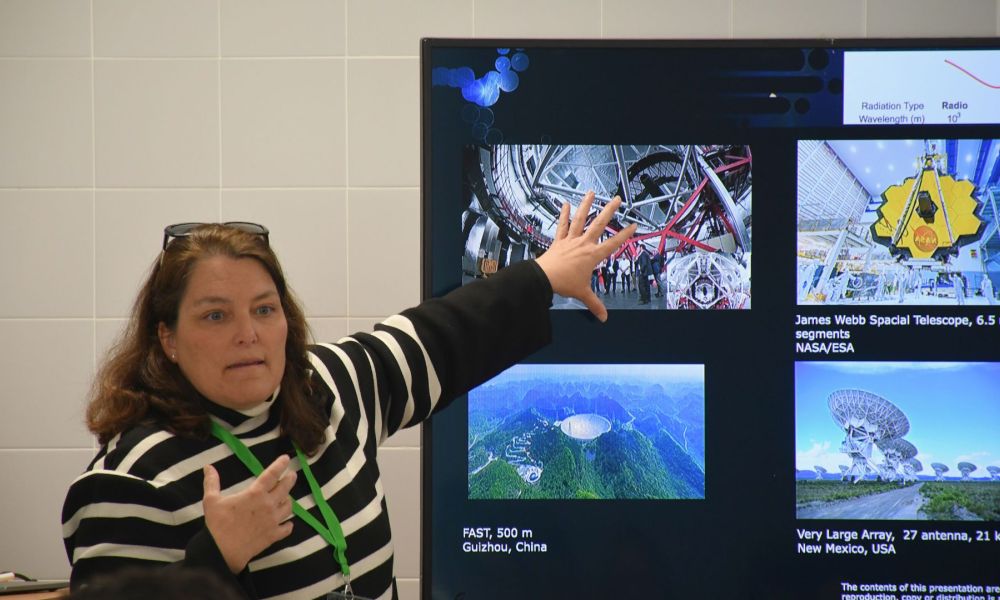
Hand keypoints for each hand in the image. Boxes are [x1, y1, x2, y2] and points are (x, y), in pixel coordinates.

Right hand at [202, 454, 296, 572]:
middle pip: (285, 488)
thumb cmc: (217, 524)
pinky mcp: (273, 535)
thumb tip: (208, 466)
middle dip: (290, 479)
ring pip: (288, 507)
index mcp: (255, 494)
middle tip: (292, 475)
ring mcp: (273, 521)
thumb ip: (211, 482)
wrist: (221, 550)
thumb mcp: (211, 500)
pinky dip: (288, 524)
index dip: (280, 465)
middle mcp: (268, 505)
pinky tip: (288, 523)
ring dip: (288, 500)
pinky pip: (287, 528)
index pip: (272, 474)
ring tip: (286, 498)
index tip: (286, 459)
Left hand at [535, 191, 636, 321]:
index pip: (613, 243)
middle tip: (617, 199)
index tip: (634, 225)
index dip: (625, 234)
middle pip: (599, 224)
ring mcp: (571, 240)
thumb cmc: (564, 284)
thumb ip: (595, 304)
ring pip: (581, 219)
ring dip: (586, 205)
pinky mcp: (559, 241)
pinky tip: (566, 203)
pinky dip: (564, 214)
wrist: (544, 278)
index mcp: (593, 256)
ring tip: (591, 192)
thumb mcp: (583, 294)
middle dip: (609, 211)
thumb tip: (604, 318)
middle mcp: (584, 244)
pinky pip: (562, 226)